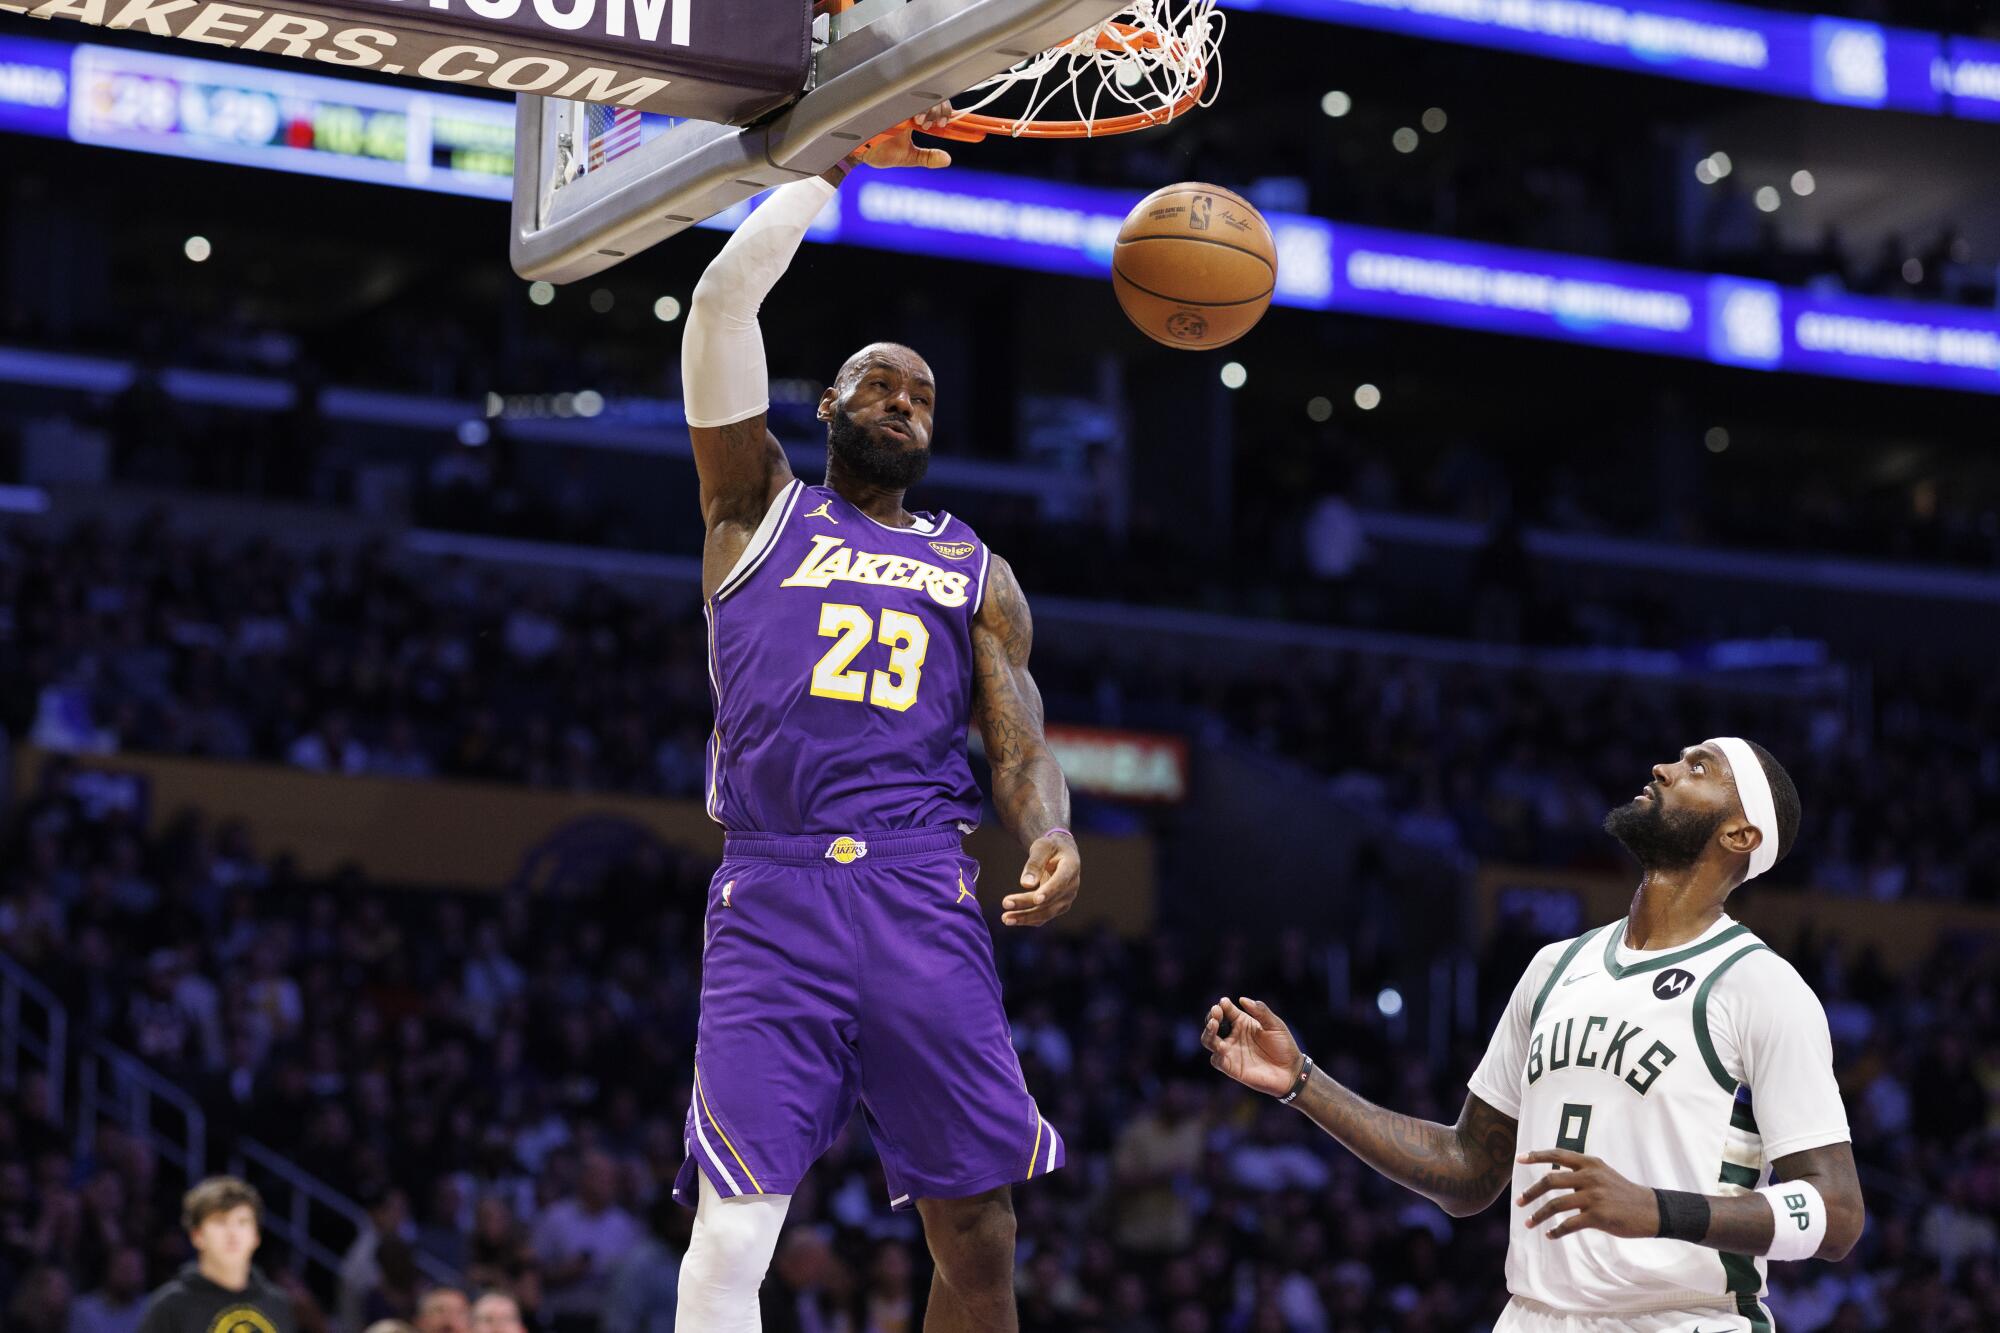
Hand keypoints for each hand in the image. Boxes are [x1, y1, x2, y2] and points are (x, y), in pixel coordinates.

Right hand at [845, 103, 954, 171]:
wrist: (857, 152)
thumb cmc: (878, 151)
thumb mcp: (908, 157)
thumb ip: (927, 157)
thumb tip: (947, 159)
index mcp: (914, 116)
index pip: (937, 106)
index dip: (946, 112)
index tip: (947, 124)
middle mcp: (908, 107)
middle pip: (934, 97)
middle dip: (941, 110)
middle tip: (936, 125)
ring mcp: (898, 104)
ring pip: (924, 95)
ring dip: (930, 108)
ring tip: (922, 123)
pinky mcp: (888, 103)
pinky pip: (907, 99)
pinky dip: (916, 107)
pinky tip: (915, 119)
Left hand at [1001, 830, 1078, 926]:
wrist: (1061, 855)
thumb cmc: (1050, 848)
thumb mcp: (1042, 847)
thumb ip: (1035, 863)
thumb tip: (1025, 884)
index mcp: (1071, 867)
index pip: (1061, 882)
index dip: (1049, 891)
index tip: (1036, 900)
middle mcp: (1072, 886)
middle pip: (1049, 900)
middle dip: (1027, 903)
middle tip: (1005, 903)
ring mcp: (1066, 899)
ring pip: (1046, 913)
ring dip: (1025, 917)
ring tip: (1005, 918)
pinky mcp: (1058, 907)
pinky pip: (1043, 917)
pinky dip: (1027, 919)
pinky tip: (1011, 919)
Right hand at [1200, 996, 1302, 1097]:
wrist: (1291, 1071)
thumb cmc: (1284, 1046)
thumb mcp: (1275, 1025)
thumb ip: (1260, 1011)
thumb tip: (1242, 999)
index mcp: (1242, 1022)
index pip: (1226, 1010)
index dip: (1223, 1005)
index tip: (1224, 1002)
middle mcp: (1233, 1036)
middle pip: (1213, 1024)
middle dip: (1211, 1016)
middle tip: (1216, 1012)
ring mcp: (1230, 1051)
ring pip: (1209, 1040)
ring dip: (1208, 1032)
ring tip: (1213, 1024)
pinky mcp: (1231, 1068)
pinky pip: (1216, 1060)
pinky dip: (1216, 1053)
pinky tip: (1222, 1047)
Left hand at [1516, 1148, 1659, 1238]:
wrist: (1651, 1210)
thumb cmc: (1624, 1192)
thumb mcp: (1603, 1173)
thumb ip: (1581, 1171)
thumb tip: (1554, 1174)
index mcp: (1590, 1163)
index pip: (1557, 1154)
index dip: (1536, 1155)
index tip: (1518, 1159)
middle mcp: (1590, 1176)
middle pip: (1550, 1180)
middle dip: (1531, 1192)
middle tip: (1519, 1201)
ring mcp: (1593, 1196)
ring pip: (1555, 1204)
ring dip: (1538, 1215)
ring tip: (1528, 1223)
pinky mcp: (1598, 1216)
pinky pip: (1569, 1224)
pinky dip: (1556, 1231)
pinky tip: (1550, 1234)